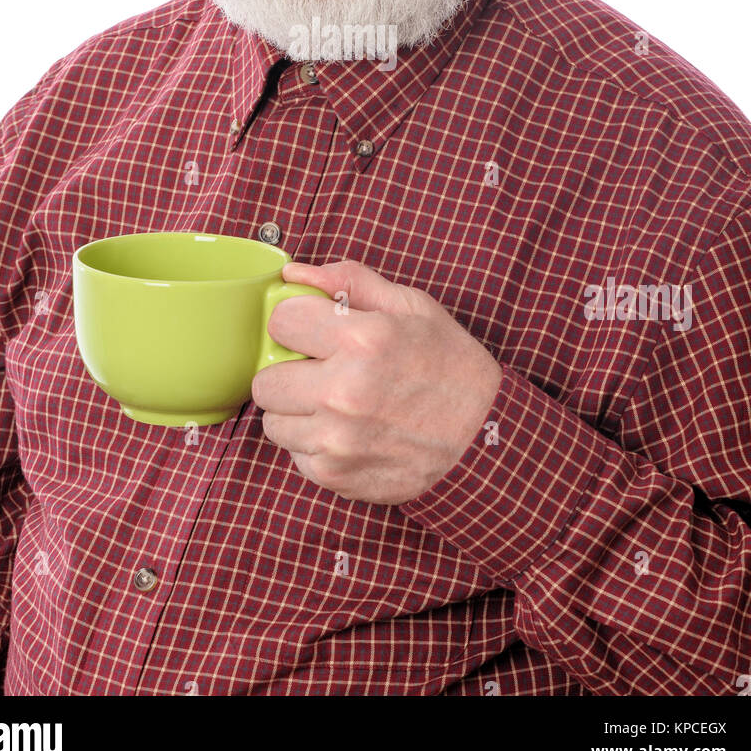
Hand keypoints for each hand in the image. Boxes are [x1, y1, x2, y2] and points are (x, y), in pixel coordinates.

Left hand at [250, 259, 503, 503]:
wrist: (484, 440)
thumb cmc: (449, 366)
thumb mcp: (412, 306)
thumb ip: (350, 282)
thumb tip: (293, 275)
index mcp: (363, 340)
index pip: (280, 321)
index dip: (297, 322)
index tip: (314, 330)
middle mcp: (344, 391)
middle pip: (266, 380)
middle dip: (289, 371)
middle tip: (321, 371)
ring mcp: (337, 439)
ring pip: (274, 422)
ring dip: (297, 411)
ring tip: (335, 404)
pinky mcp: (336, 475)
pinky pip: (295, 455)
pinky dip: (314, 444)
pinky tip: (348, 432)